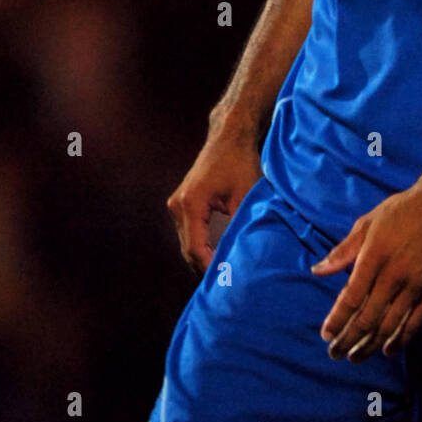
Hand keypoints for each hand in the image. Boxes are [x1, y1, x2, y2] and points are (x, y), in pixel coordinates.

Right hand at [166, 125, 261, 277]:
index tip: (226, 280)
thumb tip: (241, 255)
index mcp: (190, 204)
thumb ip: (239, 225)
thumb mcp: (245, 195)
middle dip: (205, 267)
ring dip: (202, 258)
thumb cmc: (240, 162)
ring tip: (222, 274)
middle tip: (226, 284)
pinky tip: (216, 256)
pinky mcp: (182, 203)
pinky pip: (188, 232)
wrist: (229, 137)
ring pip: (186, 242)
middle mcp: (178, 205)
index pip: (195, 247)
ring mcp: (177, 204)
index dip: (209, 267)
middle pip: (187, 248)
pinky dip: (200, 245)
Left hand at [310, 181, 421, 361]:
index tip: (326, 334)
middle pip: (367, 318)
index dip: (336, 320)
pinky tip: (387, 350)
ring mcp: (415, 286)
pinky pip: (415, 323)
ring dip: (370, 346)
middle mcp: (394, 275)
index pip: (350, 298)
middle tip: (334, 353)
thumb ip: (343, 251)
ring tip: (355, 357)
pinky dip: (400, 340)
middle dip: (348, 339)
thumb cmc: (401, 211)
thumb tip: (317, 271)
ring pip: (389, 326)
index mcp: (374, 257)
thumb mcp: (367, 224)